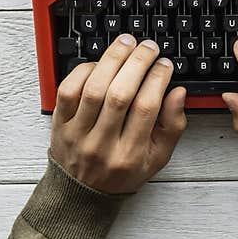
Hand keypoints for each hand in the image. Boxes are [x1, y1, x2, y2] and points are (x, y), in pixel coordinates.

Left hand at [50, 34, 187, 193]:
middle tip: (148, 47)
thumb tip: (178, 92)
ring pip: (94, 89)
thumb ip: (173, 126)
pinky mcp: (59, 124)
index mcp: (130, 155)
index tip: (165, 64)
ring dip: (112, 60)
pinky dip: (83, 71)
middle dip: (137, 63)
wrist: (81, 195)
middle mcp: (102, 145)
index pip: (146, 108)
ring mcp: (78, 134)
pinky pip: (68, 90)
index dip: (158, 79)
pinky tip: (99, 63)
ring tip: (126, 44)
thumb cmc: (122, 172)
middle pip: (120, 95)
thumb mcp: (157, 158)